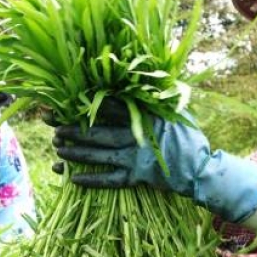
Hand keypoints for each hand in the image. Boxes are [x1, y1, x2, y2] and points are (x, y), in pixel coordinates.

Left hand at [52, 104, 256, 223]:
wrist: (202, 169)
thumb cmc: (188, 136)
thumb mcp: (175, 109)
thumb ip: (156, 95)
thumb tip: (141, 75)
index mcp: (144, 115)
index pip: (109, 107)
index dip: (85, 105)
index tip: (66, 103)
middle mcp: (137, 136)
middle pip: (98, 132)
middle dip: (73, 130)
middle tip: (54, 128)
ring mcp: (136, 158)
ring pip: (99, 155)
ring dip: (76, 154)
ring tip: (58, 151)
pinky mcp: (137, 177)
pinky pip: (110, 180)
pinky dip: (92, 180)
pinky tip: (74, 180)